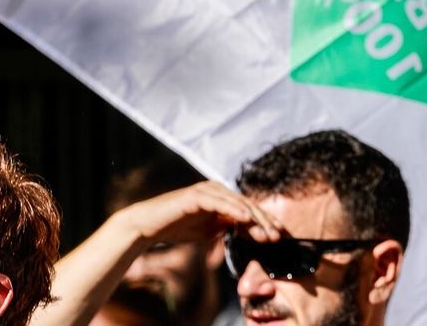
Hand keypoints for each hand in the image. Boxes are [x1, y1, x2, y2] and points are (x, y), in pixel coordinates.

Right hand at [113, 180, 279, 247]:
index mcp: (221, 197)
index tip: (277, 236)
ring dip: (254, 218)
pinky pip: (220, 203)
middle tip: (278, 236)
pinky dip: (235, 210)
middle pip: (247, 205)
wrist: (148, 226)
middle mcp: (217, 190)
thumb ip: (226, 227)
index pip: (248, 209)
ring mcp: (207, 190)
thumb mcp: (208, 230)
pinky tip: (246, 219)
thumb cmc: (177, 227)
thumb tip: (245, 230)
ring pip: (237, 203)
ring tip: (267, 231)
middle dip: (264, 221)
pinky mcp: (197, 195)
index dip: (264, 222)